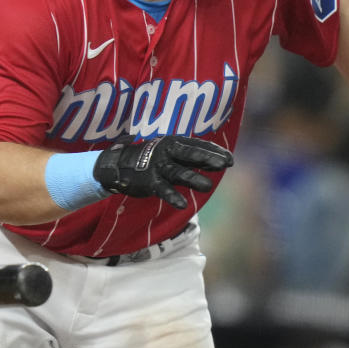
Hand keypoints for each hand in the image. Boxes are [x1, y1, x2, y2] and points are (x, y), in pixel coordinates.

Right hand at [93, 136, 232, 208]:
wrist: (118, 164)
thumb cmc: (152, 159)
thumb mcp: (171, 153)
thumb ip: (192, 158)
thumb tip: (219, 163)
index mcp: (174, 142)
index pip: (198, 145)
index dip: (214, 152)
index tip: (230, 159)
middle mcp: (167, 151)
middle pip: (190, 154)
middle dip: (207, 158)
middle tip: (224, 164)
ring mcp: (157, 166)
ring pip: (178, 173)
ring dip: (193, 179)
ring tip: (207, 186)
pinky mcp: (149, 181)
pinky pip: (163, 190)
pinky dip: (172, 196)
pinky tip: (182, 205)